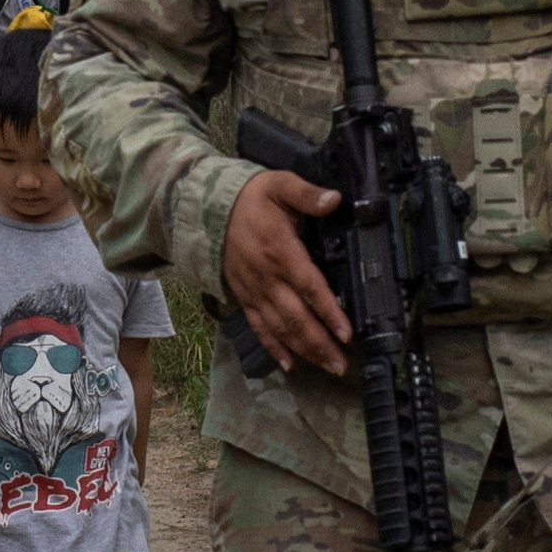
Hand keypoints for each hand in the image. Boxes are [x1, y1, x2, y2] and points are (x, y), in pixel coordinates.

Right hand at [221, 169, 353, 375]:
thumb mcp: (279, 185)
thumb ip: (306, 194)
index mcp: (280, 251)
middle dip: (320, 343)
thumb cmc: (249, 198)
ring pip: (280, 328)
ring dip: (304, 350)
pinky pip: (259, 327)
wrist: (205, 209)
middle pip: (296, 317)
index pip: (309, 286)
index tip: (346, 332)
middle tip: (343, 365)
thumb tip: (335, 199)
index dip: (328, 311)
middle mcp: (267, 277)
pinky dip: (274, 348)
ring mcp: (254, 291)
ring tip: (328, 367)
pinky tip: (289, 364)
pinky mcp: (244, 297)